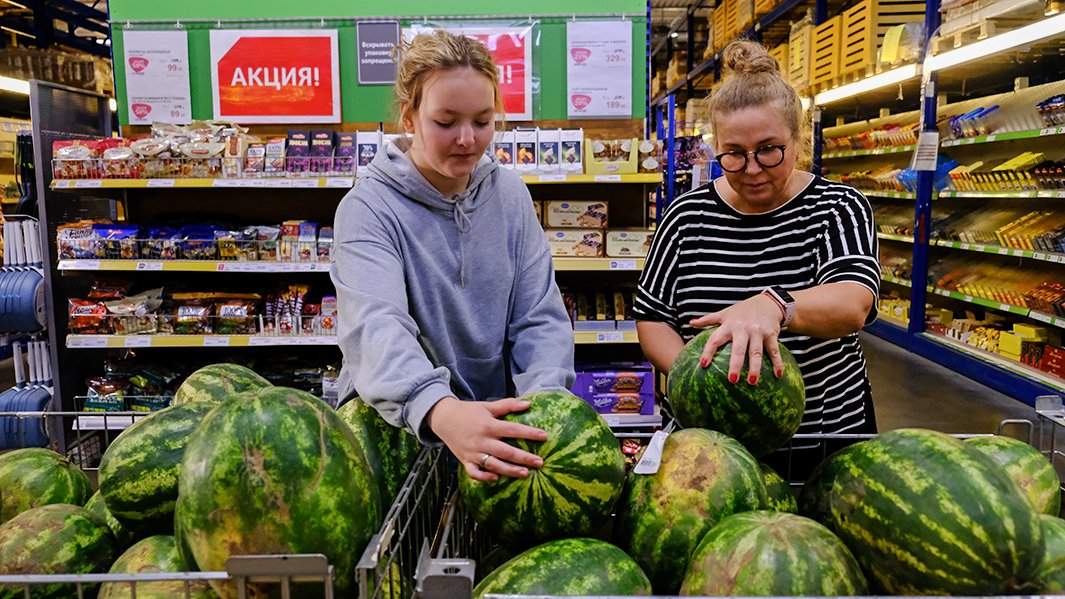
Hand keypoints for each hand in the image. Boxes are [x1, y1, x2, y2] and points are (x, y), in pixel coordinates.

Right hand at [428, 397, 546, 481]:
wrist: (443, 418)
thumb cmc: (468, 411)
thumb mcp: (487, 406)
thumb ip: (508, 405)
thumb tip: (528, 403)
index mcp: (489, 426)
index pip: (513, 430)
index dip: (529, 433)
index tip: (544, 436)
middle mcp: (482, 440)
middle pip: (506, 451)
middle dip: (524, 458)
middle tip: (540, 462)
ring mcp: (473, 452)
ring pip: (493, 464)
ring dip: (509, 470)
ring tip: (525, 474)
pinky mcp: (465, 461)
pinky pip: (474, 473)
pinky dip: (484, 477)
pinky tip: (496, 478)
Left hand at [689, 293, 786, 384]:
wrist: (767, 302)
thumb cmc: (742, 311)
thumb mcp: (725, 313)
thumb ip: (708, 320)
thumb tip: (691, 323)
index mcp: (729, 325)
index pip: (715, 339)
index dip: (708, 352)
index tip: (703, 365)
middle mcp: (743, 329)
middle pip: (738, 349)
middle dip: (735, 364)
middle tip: (732, 380)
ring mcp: (758, 332)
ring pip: (756, 352)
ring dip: (756, 367)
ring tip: (752, 382)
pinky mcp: (771, 334)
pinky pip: (774, 350)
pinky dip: (777, 362)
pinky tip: (778, 375)